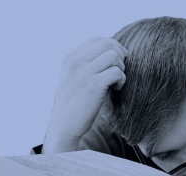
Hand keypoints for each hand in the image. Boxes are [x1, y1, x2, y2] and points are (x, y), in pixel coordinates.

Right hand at [43, 37, 128, 152]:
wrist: (64, 126)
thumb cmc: (73, 106)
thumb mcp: (73, 80)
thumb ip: (85, 66)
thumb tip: (110, 57)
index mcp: (70, 59)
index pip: (96, 40)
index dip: (112, 47)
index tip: (118, 61)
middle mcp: (75, 62)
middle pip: (107, 43)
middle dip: (120, 55)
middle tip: (121, 70)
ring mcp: (84, 73)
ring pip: (113, 56)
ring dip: (121, 68)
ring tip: (117, 82)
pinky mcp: (94, 85)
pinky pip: (117, 72)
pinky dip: (122, 80)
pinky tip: (116, 89)